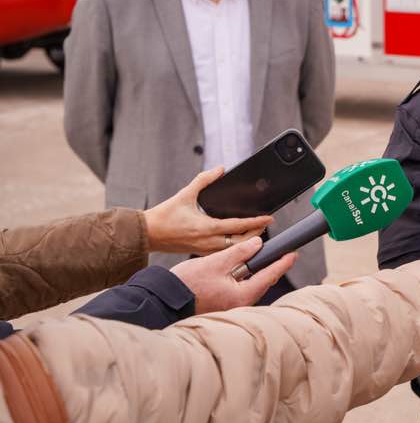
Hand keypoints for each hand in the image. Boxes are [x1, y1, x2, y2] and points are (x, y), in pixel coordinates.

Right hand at [144, 166, 272, 254]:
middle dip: (256, 234)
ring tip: (256, 232)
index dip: (256, 222)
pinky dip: (234, 246)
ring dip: (246, 242)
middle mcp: (207, 242)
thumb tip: (220, 169)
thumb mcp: (185, 194)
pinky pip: (223, 252)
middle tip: (265, 225)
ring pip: (233, 250)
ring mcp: (204, 250)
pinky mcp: (200, 252)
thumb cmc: (163, 216)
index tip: (269, 218)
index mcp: (206, 228)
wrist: (147, 234)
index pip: (238, 226)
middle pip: (241, 242)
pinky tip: (238, 240)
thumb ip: (204, 180)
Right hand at [170, 236, 295, 313]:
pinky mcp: (221, 305)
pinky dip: (244, 279)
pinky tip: (241, 271)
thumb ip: (239, 252)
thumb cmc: (186, 284)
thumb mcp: (216, 262)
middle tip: (281, 254)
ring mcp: (230, 307)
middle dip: (271, 268)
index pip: (268, 275)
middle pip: (261, 283)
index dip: (282, 263)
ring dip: (256, 273)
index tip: (293, 254)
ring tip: (262, 259)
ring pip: (250, 286)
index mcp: (241, 296)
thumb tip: (258, 244)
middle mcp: (238, 305)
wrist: (163, 300)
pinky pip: (239, 290)